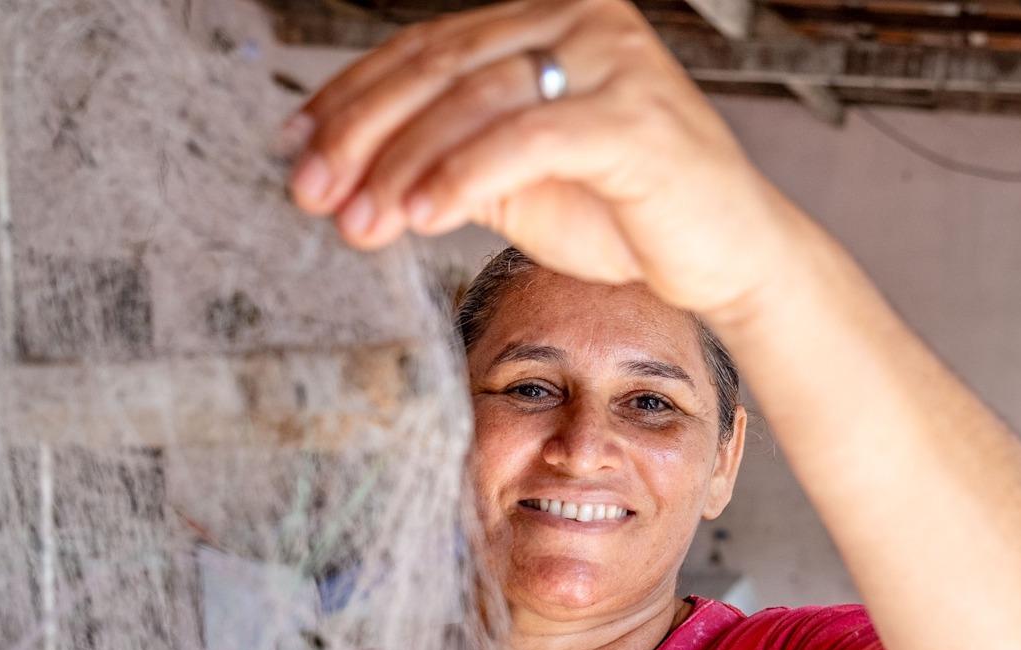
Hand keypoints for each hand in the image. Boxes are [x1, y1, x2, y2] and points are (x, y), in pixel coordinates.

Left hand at [285, 0, 806, 313]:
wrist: (726, 254)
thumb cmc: (626, 215)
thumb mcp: (518, 181)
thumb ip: (447, 158)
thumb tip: (348, 173)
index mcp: (546, 19)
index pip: (426, 50)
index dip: (351, 98)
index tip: (294, 147)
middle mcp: (578, 19)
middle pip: (439, 67)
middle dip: (360, 133)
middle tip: (309, 188)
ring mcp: (611, 59)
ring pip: (473, 100)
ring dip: (400, 164)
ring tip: (353, 219)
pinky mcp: (634, 114)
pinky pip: (525, 139)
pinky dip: (461, 177)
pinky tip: (415, 216)